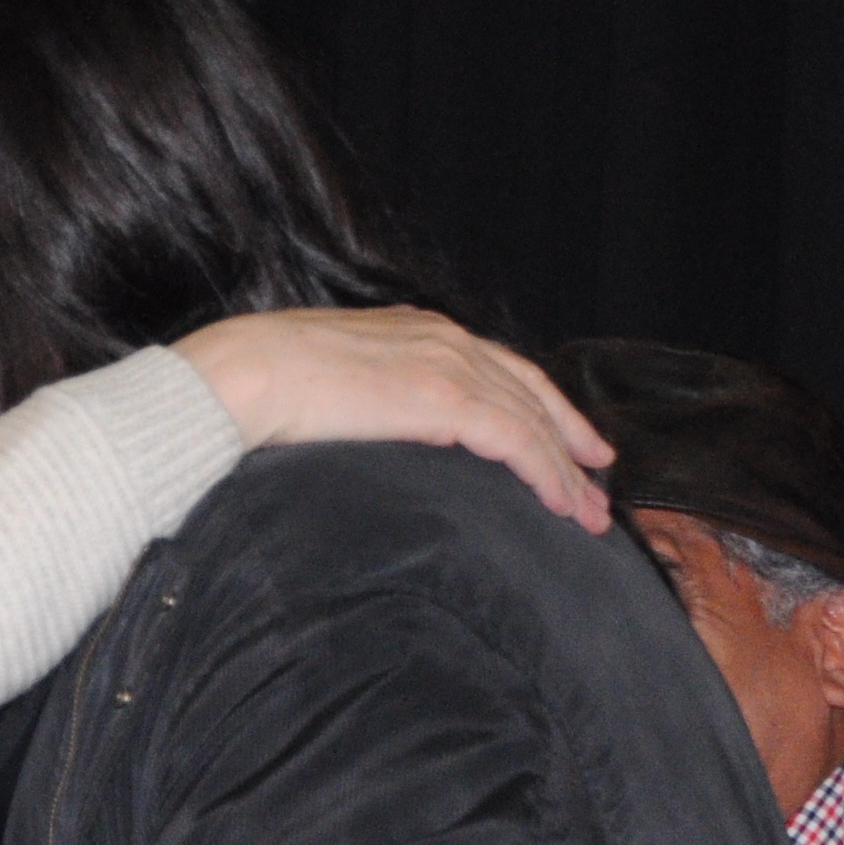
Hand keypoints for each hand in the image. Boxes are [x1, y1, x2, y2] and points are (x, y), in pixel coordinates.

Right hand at [170, 309, 612, 530]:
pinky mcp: (448, 399)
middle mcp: (444, 339)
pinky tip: (564, 505)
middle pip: (530, 392)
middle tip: (598, 483)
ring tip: (591, 515)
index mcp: (418, 329)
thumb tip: (373, 423)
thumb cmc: (262, 384)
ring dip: (567, 472)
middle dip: (569, 440)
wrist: (244, 376)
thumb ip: (370, 392)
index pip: (499, 367)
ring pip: (533, 422)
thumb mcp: (332, 377)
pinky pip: (518, 441)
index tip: (568, 440)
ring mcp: (449, 365)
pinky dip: (548, 474)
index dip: (541, 405)